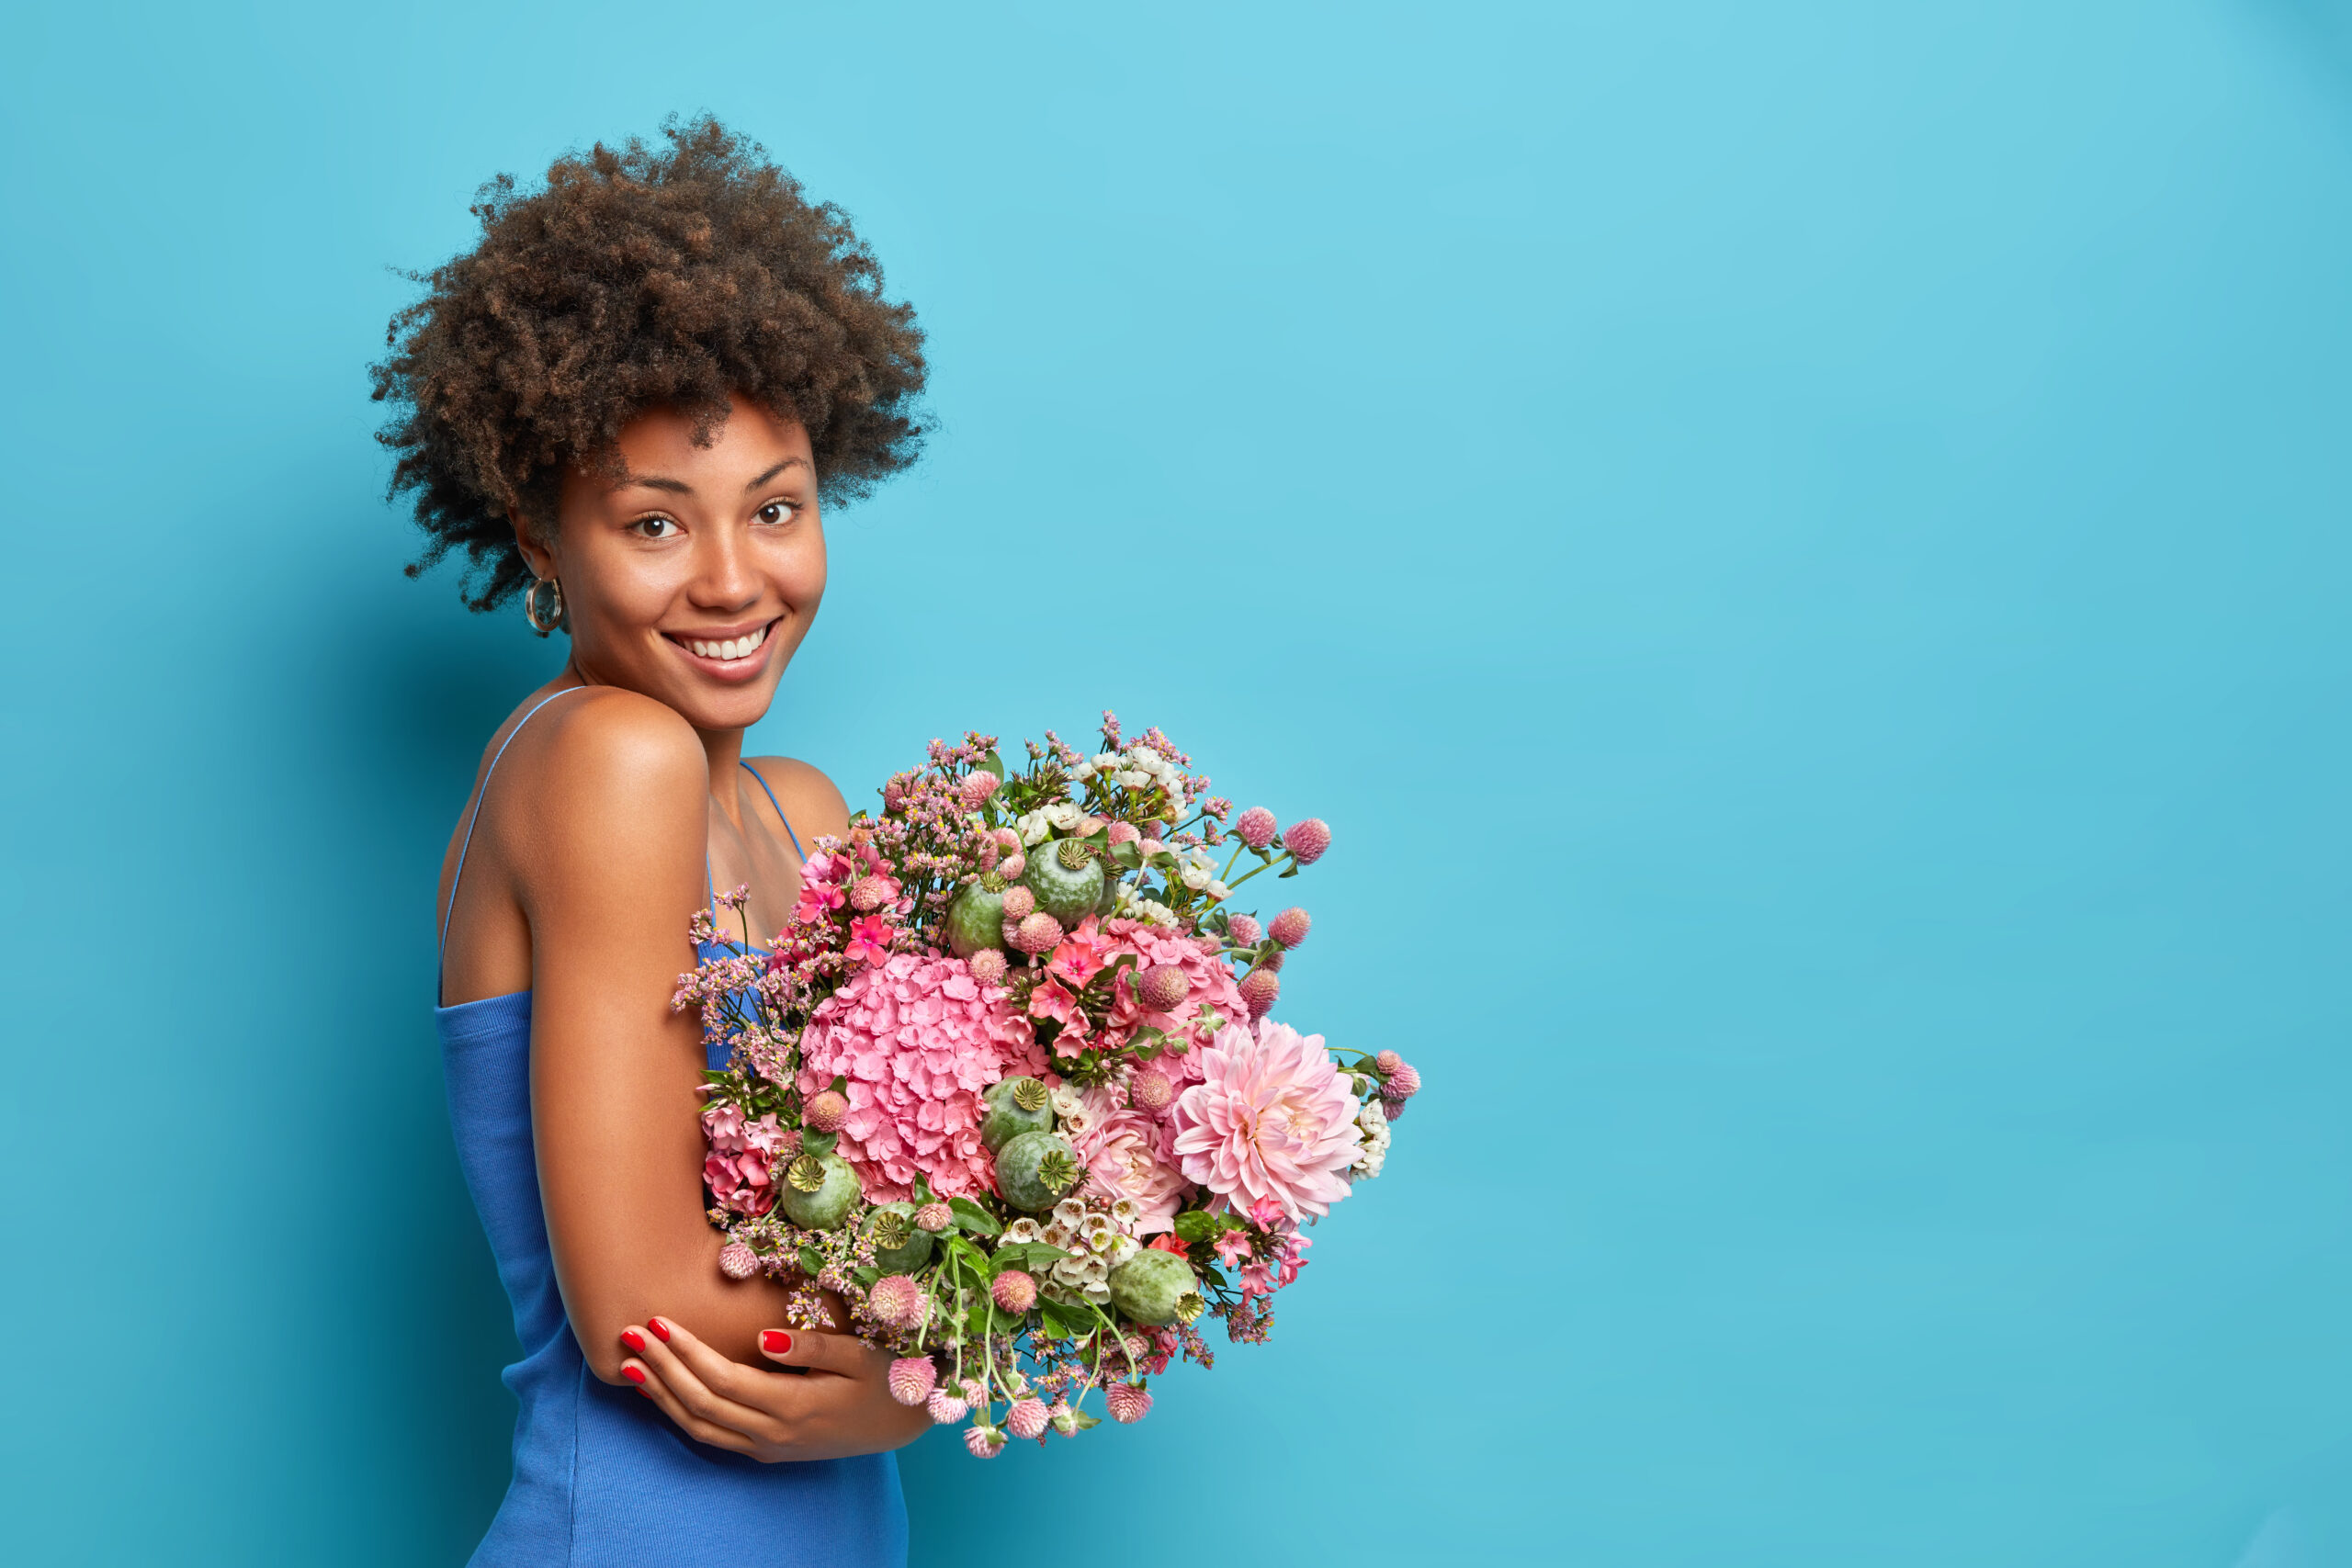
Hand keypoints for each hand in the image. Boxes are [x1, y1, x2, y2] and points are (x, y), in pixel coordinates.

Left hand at [618, 1316, 930, 1461]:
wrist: (902, 1424)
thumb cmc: (886, 1377)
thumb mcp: (859, 1354)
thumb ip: (812, 1346)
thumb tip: (763, 1339)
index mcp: (793, 1406)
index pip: (721, 1379)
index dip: (685, 1352)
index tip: (658, 1321)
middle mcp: (773, 1434)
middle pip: (700, 1403)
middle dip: (660, 1369)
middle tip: (627, 1335)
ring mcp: (767, 1448)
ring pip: (699, 1427)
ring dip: (661, 1396)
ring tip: (629, 1365)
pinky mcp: (768, 1451)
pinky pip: (713, 1436)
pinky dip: (680, 1414)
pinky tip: (663, 1393)